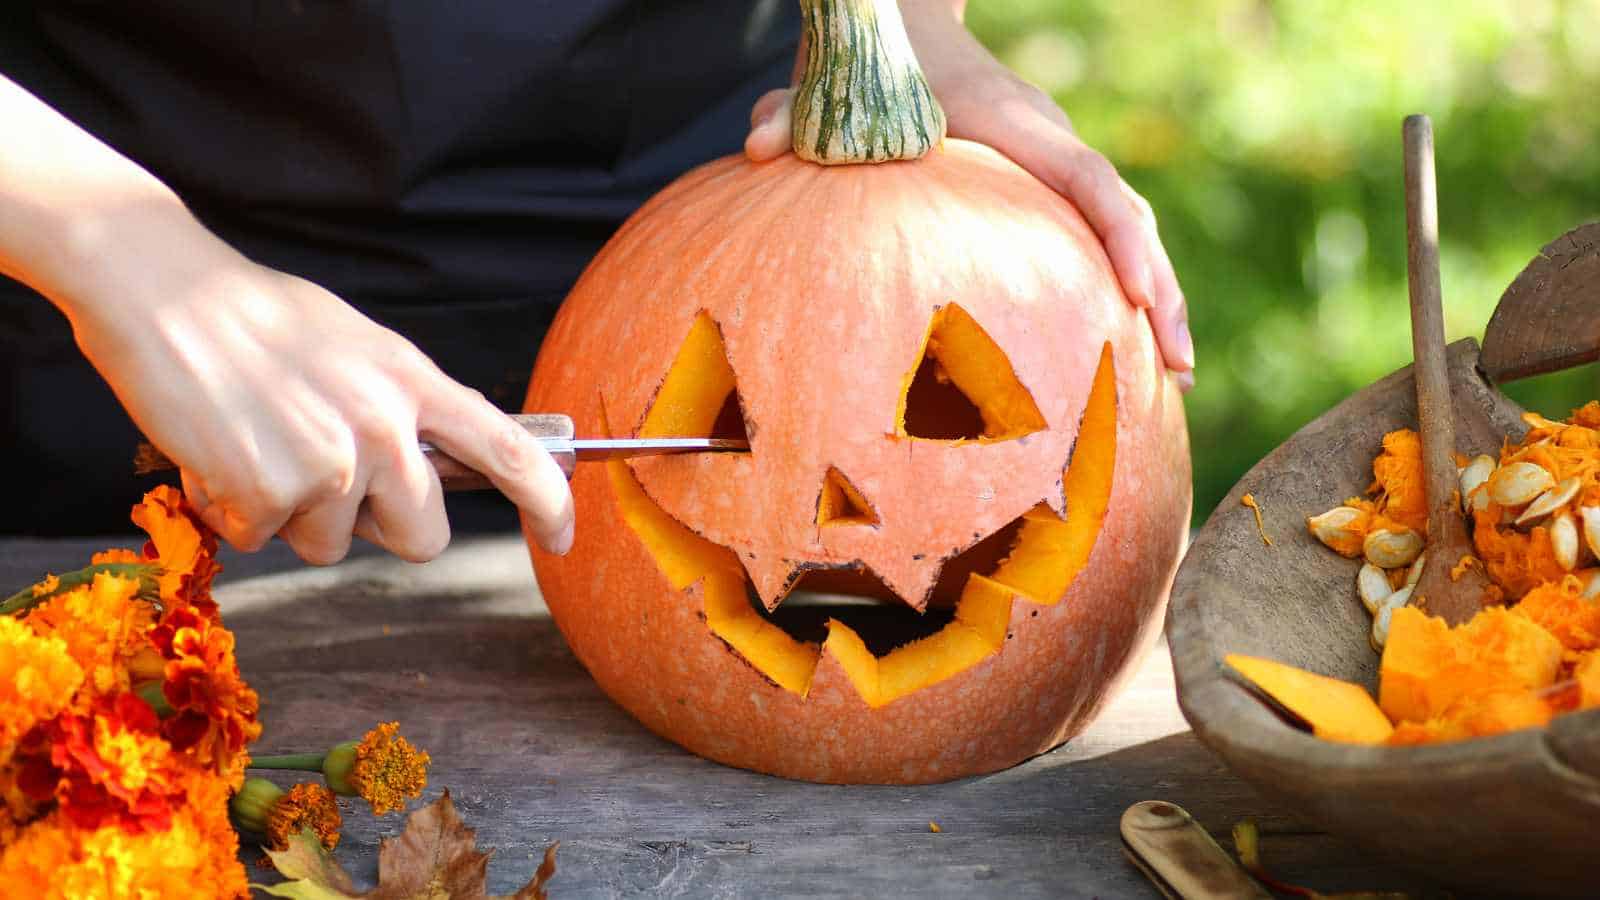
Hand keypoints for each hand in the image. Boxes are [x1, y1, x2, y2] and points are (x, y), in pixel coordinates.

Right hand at [1, 73, 572, 563]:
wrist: (161, 291)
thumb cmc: (255, 317)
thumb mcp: (358, 348)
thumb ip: (404, 405)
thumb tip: (436, 464)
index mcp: (414, 383)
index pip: (511, 453)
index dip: (549, 503)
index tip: (563, 538)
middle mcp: (385, 427)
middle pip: (424, 536)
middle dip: (379, 526)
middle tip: (323, 475)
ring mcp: (331, 463)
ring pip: (332, 544)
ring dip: (293, 514)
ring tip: (258, 441)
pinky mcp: (269, 494)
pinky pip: (264, 538)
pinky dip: (235, 509)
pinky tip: (218, 451)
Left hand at [744, 3, 1193, 390]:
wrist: (901, 28)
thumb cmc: (871, 67)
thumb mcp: (829, 87)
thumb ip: (795, 116)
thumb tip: (754, 147)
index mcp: (1015, 123)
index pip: (1088, 178)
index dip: (1121, 236)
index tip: (1140, 295)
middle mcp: (1050, 141)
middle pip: (1128, 215)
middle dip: (1160, 289)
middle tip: (1178, 369)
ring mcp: (1055, 163)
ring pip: (1126, 229)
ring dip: (1157, 299)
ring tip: (1175, 381)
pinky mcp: (1046, 186)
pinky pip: (1097, 237)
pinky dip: (1120, 287)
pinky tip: (1123, 351)